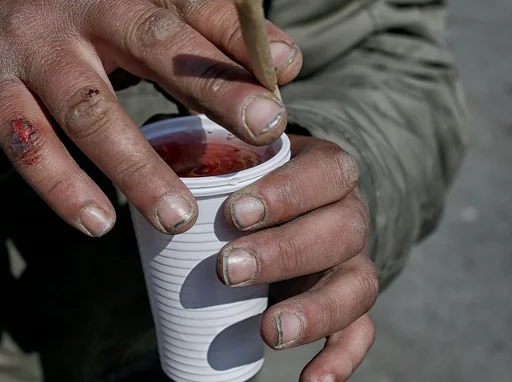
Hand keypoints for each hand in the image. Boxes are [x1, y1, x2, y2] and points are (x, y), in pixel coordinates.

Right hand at [0, 0, 301, 236]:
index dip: (238, 33)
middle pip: (150, 43)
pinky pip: (29, 145)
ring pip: (90, 109)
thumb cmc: (82, 21)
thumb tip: (278, 75)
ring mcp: (32, 48)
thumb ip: (195, 38)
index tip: (288, 69)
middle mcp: (79, 5)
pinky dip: (64, 187)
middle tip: (266, 129)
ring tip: (180, 216)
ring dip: (138, 166)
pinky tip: (99, 223)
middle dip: (212, 86)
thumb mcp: (134, 8)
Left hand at [217, 135, 376, 380]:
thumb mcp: (230, 154)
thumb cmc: (243, 180)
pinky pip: (360, 331)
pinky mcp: (349, 302)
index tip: (233, 214)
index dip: (287, 192)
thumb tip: (151, 166)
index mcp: (324, 170)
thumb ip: (203, 151)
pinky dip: (341, 358)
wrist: (272, 208)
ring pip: (358, 284)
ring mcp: (352, 261)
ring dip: (316, 310)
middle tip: (227, 270)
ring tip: (270, 331)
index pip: (326, 172)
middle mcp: (348, 213)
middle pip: (343, 230)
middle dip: (285, 253)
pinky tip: (311, 381)